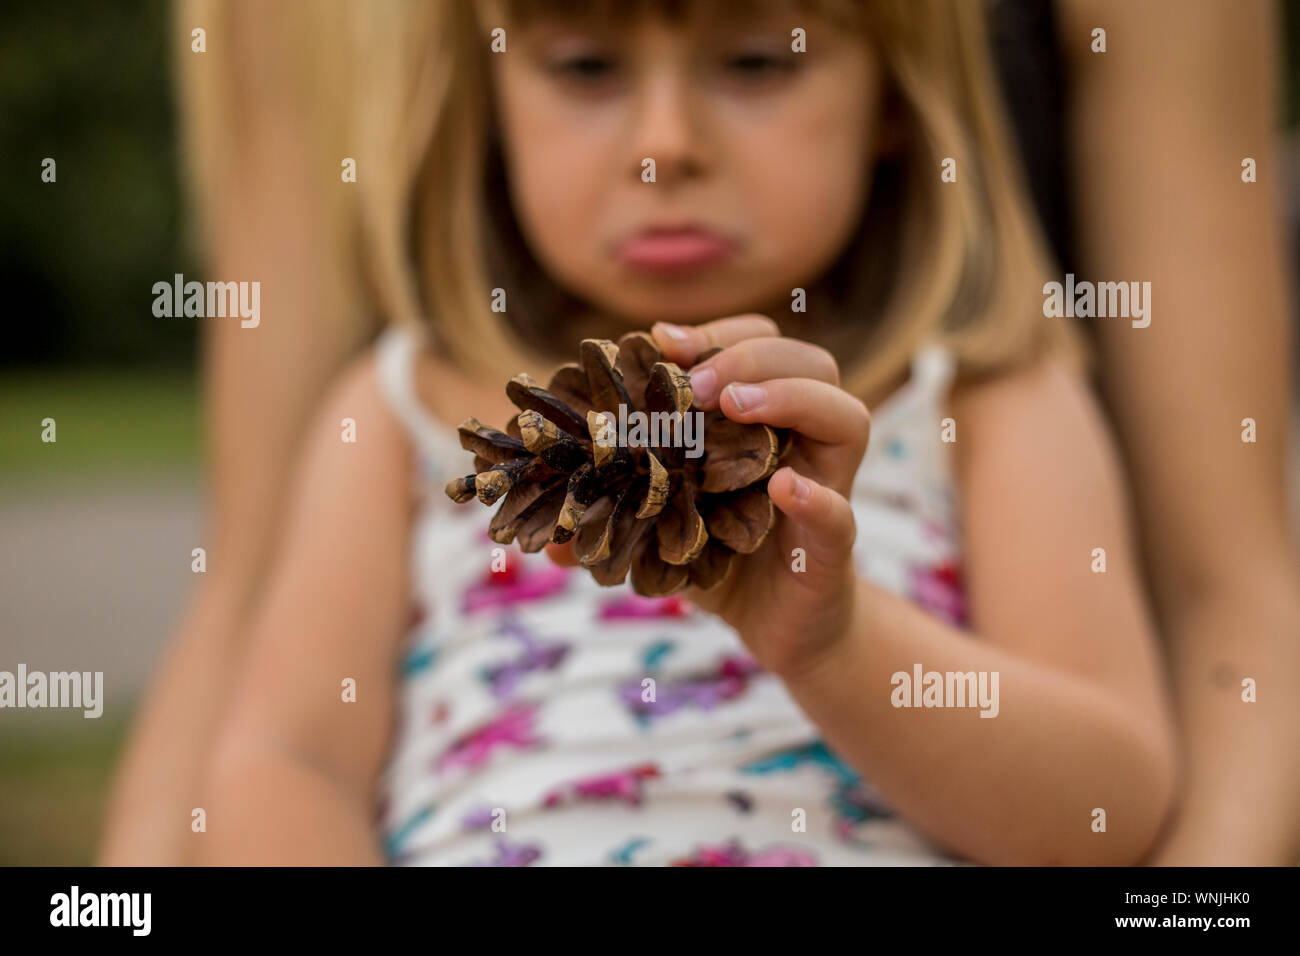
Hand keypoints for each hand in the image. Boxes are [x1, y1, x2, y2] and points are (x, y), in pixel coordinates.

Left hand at [549, 314, 870, 678]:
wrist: (780, 631)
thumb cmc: (722, 564)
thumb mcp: (659, 530)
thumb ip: (608, 518)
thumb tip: (543, 536)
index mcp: (762, 423)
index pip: (759, 346)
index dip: (715, 333)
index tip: (659, 340)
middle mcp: (804, 444)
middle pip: (811, 363)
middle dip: (748, 355)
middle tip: (692, 382)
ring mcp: (827, 491)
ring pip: (846, 418)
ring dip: (790, 397)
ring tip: (732, 407)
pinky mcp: (832, 551)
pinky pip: (840, 515)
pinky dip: (814, 498)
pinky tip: (783, 488)